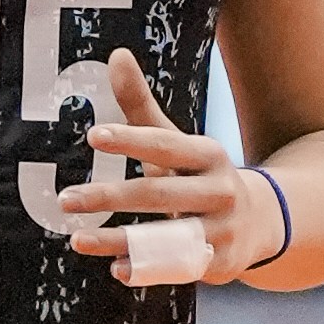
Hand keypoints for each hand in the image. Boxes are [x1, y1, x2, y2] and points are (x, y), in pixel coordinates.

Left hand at [52, 45, 268, 280]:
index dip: (131, 140)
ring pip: (165, 235)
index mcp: (207, 154)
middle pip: (159, 193)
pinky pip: (178, 266)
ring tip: (77, 239)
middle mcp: (219, 190)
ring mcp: (221, 228)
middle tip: (64, 200)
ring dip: (120, 239)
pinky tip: (117, 269)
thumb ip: (141, 107)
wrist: (258, 221)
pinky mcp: (219, 262)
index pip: (165, 144)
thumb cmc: (199, 176)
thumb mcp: (176, 142)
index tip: (93, 137)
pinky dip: (147, 269)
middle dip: (109, 197)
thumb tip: (115, 54)